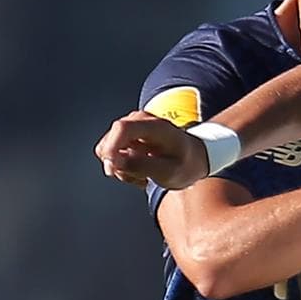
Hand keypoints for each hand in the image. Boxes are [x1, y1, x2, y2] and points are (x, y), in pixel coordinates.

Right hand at [95, 112, 211, 190]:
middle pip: (110, 141)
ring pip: (107, 150)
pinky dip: (122, 167)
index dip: (111, 148)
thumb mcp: (169, 171)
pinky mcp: (124, 138)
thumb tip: (113, 162)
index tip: (113, 169)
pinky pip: (111, 155)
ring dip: (122, 168)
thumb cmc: (185, 163)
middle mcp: (138, 121)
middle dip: (118, 165)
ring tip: (144, 175)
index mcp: (154, 125)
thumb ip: (141, 166)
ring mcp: (130, 128)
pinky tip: (140, 172)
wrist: (193, 158)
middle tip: (141, 178)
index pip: (122, 128)